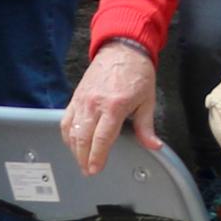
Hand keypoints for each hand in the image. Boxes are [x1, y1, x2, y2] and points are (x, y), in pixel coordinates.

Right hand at [60, 39, 158, 176]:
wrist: (122, 50)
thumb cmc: (138, 74)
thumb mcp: (148, 100)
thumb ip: (146, 126)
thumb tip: (154, 146)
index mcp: (114, 106)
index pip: (102, 137)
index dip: (97, 156)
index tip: (95, 169)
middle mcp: (93, 104)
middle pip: (83, 138)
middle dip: (84, 157)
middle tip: (88, 170)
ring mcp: (81, 100)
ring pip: (71, 131)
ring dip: (74, 149)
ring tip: (81, 161)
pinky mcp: (75, 97)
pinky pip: (66, 120)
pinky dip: (67, 135)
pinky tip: (73, 143)